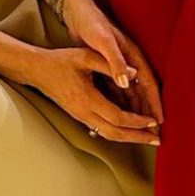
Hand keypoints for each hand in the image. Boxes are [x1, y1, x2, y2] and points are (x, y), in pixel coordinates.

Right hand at [25, 43, 159, 145]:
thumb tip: (135, 73)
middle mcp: (84, 113)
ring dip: (129, 138)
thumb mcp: (86, 56)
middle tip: (157, 139)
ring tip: (147, 139)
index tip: (152, 120)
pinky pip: (101, 130)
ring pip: (108, 135)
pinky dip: (118, 133)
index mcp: (87, 98)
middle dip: (137, 137)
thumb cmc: (61, 61)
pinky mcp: (79, 116)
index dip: (137, 121)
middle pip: (115, 133)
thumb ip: (111, 64)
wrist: (37, 71)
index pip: (117, 117)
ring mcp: (80, 117)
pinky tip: (129, 131)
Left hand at [60, 0, 162, 127]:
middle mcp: (130, 63)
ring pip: (131, 93)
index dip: (155, 103)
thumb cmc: (93, 26)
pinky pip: (119, 91)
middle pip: (142, 93)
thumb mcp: (104, 43)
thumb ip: (116, 62)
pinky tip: (119, 116)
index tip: (161, 122)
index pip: (149, 85)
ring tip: (139, 130)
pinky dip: (121, 103)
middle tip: (154, 133)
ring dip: (136, 110)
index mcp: (133, 57)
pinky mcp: (108, 68)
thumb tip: (128, 83)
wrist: (78, 13)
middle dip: (148, 112)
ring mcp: (120, 66)